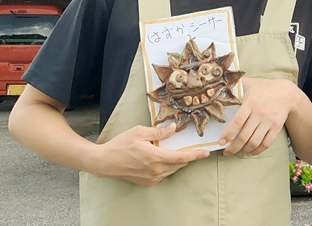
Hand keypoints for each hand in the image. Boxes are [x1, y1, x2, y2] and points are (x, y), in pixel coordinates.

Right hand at [93, 123, 209, 186]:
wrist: (104, 162)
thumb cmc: (120, 145)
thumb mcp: (139, 132)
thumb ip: (159, 132)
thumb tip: (174, 128)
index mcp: (155, 157)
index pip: (182, 157)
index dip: (196, 155)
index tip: (206, 153)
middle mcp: (156, 170)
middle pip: (179, 164)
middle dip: (187, 157)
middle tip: (193, 148)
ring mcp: (152, 178)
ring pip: (172, 170)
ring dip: (177, 161)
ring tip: (175, 151)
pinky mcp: (147, 182)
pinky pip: (164, 174)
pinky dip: (167, 166)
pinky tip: (163, 158)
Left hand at [219, 78, 300, 156]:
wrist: (287, 92)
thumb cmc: (264, 87)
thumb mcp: (249, 83)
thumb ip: (235, 86)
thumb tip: (219, 87)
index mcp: (251, 102)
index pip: (237, 121)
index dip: (228, 134)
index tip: (221, 142)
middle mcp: (260, 113)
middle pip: (244, 136)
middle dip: (233, 147)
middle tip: (226, 152)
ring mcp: (269, 121)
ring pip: (255, 142)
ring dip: (244, 150)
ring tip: (237, 151)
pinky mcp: (277, 127)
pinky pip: (266, 143)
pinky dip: (257, 151)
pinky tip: (250, 152)